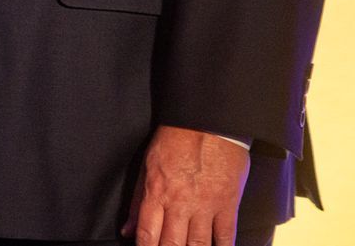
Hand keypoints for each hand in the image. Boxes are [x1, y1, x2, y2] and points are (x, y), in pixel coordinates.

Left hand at [121, 124, 249, 245]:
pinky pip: (226, 236)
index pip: (147, 234)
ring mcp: (205, 206)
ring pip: (198, 245)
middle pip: (172, 245)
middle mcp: (179, 203)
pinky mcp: (227, 204)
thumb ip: (137, 201)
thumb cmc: (175, 140)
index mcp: (156, 193)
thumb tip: (127, 229)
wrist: (207, 122)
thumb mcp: (148, 166)